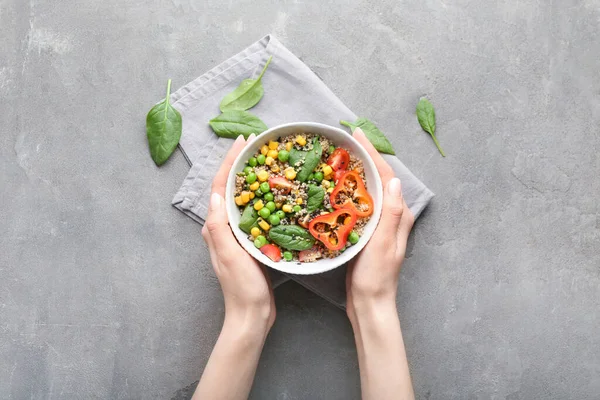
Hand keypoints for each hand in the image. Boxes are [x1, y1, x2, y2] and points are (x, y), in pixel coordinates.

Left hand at [202, 134, 275, 332]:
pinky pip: (255, 212)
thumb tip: (216, 195)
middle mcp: (223, 228)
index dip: (230, 162)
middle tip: (256, 145)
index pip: (220, 187)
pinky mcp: (250, 242)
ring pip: (243, 198)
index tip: (242, 142)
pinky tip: (277, 192)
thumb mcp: (230, 257)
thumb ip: (219, 228)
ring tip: (266, 161)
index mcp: (216, 228)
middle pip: (229, 188)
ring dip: (251, 178)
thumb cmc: (242, 288)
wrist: (253, 315)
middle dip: (240, 164)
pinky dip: (263, 197)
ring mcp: (236, 235)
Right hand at [346, 128, 415, 399]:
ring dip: (355, 171)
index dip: (371, 152)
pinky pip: (357, 204)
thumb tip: (393, 180)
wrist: (370, 304)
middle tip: (345, 140)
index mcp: (397, 214)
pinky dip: (347, 190)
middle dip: (363, 156)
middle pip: (377, 178)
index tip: (356, 133)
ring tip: (337, 156)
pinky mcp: (366, 233)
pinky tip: (333, 187)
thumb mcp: (383, 243)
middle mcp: (391, 215)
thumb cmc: (377, 277)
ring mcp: (379, 224)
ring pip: (367, 189)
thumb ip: (390, 212)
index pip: (385, 175)